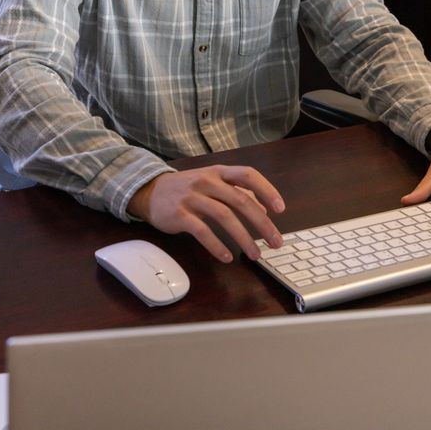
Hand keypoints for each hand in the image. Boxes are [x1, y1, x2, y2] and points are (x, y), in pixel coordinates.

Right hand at [127, 165, 284, 261]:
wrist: (149, 191)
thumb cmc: (187, 188)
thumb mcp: (212, 183)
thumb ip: (237, 193)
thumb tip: (263, 210)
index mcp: (219, 172)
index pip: (248, 175)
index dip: (267, 190)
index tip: (280, 209)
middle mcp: (207, 181)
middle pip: (240, 201)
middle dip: (262, 223)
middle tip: (276, 242)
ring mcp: (192, 197)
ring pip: (224, 216)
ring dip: (243, 238)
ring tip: (255, 255)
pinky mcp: (180, 214)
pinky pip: (202, 231)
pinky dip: (216, 245)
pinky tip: (226, 257)